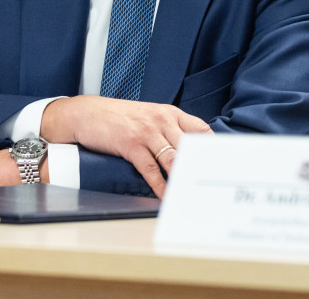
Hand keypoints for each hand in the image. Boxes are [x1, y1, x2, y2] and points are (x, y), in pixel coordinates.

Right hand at [40, 96, 211, 196]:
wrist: (88, 113)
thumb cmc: (120, 118)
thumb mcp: (149, 116)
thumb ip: (169, 130)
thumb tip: (188, 152)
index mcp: (170, 113)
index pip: (200, 129)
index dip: (212, 147)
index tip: (220, 163)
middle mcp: (162, 120)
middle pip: (189, 146)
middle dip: (200, 166)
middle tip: (211, 184)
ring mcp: (147, 132)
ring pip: (173, 158)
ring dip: (182, 178)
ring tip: (192, 193)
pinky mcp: (131, 145)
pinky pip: (151, 169)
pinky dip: (160, 185)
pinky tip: (166, 195)